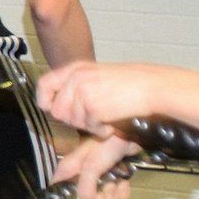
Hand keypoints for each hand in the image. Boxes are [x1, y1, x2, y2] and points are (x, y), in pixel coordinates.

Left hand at [37, 61, 170, 136]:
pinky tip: (114, 121)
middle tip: (96, 115)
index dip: (45, 101)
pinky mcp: (93, 108)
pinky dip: (103, 131)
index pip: (44, 85)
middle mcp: (76, 79)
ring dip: (91, 126)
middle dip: (75, 120)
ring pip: (73, 123)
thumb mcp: (97, 76)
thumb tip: (55, 106)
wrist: (154, 86)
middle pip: (58, 112)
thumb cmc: (133, 83)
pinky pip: (90, 129)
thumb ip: (76, 86)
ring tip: (108, 115)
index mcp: (75, 68)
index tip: (51, 109)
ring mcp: (83, 93)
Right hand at [51, 134, 142, 198]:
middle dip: (99, 198)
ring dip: (112, 194)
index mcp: (68, 172)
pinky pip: (114, 196)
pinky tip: (123, 182)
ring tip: (117, 181)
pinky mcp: (110, 180)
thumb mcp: (92, 166)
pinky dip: (121, 191)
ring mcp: (95, 180)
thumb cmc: (107, 144)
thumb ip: (85, 188)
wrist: (131, 135)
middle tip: (108, 186)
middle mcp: (79, 177)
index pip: (58, 193)